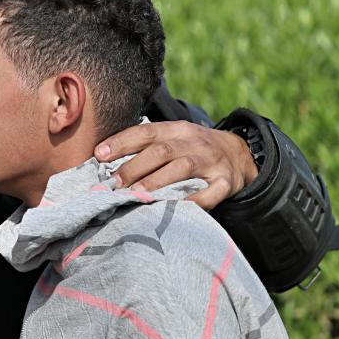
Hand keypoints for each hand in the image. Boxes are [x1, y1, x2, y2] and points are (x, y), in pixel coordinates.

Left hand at [94, 121, 258, 209]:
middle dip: (134, 167)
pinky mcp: (226, 182)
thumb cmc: (192, 149)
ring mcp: (211, 161)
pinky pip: (209, 193)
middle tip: (114, 184)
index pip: (145, 132)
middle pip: (160, 151)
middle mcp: (193, 142)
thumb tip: (103, 160)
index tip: (99, 155)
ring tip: (135, 195)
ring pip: (181, 169)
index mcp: (177, 130)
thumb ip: (145, 147)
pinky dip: (192, 202)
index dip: (122, 142)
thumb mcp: (174, 139)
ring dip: (155, 182)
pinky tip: (173, 208)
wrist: (239, 154)